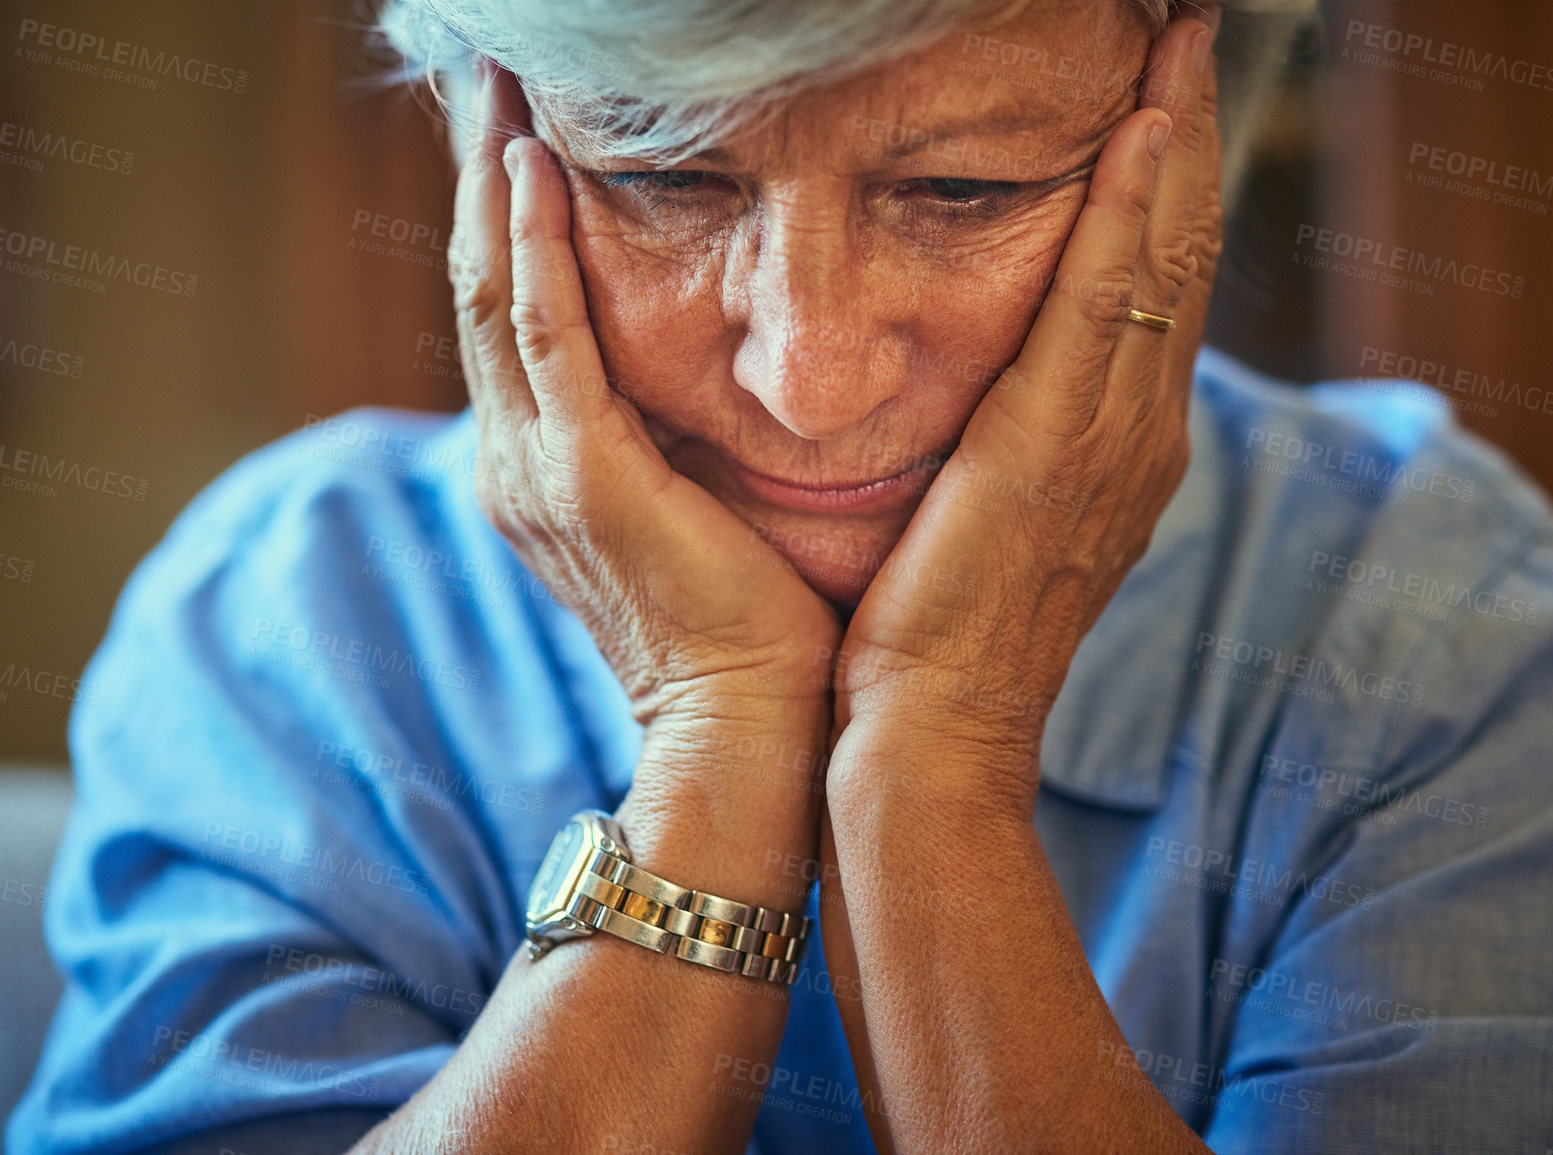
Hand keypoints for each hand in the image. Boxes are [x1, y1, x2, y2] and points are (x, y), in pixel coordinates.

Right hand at [448, 62, 841, 728]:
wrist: (749, 725)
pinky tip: (531, 166)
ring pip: (494, 291)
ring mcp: (537, 469)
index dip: (502, 213)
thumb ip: (669, 433)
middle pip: (481, 282)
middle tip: (481, 70)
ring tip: (491, 83)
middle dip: (478, 170)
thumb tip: (701, 362)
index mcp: (544, 468)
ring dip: (491, 179)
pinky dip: (533, 246)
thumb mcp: (694, 506)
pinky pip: (547, 334)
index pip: (510, 311)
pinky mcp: (584, 475)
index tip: (514, 127)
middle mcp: (517, 461)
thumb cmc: (751, 621)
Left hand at [828, 12, 1222, 809]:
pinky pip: (1102, 310)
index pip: (1154, 283)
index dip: (1166, 182)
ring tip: (1179, 44)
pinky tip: (1139, 132)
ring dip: (1172, 145)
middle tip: (1189, 34)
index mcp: (1120, 443)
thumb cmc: (939, 634)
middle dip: (1186, 134)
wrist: (931, 735)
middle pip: (1179, 252)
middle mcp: (1140, 432)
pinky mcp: (1054, 452)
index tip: (1160, 93)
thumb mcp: (987, 516)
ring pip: (1158, 262)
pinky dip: (1127, 217)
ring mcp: (1112, 443)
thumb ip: (1014, 438)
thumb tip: (998, 378)